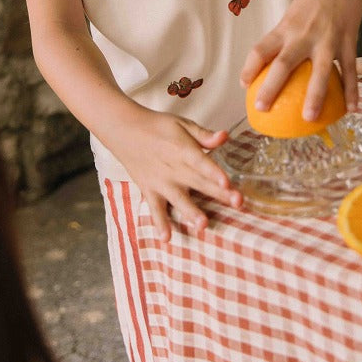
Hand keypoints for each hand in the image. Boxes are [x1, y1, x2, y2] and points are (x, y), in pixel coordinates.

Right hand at [107, 104, 242, 241]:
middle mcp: (173, 168)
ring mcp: (160, 182)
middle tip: (238, 202)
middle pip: (199, 182)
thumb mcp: (181, 124)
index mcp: (182, 149)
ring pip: (178, 199)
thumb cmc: (156, 126)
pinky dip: (159, 223)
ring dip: (191, 212)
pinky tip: (166, 238)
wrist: (124, 129)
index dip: (214, 172)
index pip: (201, 161)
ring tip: (203, 225)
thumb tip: (225, 136)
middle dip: (218, 193)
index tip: (228, 182)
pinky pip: (155, 209)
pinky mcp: (149, 191)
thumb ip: (203, 135)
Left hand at [240, 0, 361, 115]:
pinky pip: (349, 69)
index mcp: (286, 24)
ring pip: (319, 72)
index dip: (249, 67)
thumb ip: (292, 32)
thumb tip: (284, 58)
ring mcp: (327, 36)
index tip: (243, 84)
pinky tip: (352, 109)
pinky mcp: (349, 37)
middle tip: (261, 108)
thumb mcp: (297, 9)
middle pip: (282, 65)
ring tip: (309, 119)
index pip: (261, 48)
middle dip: (270, 88)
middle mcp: (302, 32)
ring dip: (314, 97)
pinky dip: (351, 91)